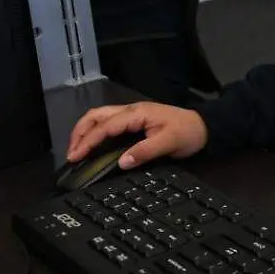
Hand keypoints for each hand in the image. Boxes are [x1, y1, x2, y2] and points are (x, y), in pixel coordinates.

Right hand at [67, 101, 208, 169]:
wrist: (203, 127)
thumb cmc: (187, 133)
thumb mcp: (168, 143)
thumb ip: (144, 152)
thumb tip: (121, 162)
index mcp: (137, 113)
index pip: (105, 126)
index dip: (88, 141)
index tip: (75, 156)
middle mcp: (131, 111)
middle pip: (96, 116)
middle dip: (79, 133)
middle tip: (71, 154)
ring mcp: (132, 114)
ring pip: (100, 117)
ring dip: (85, 131)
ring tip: (76, 150)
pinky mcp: (134, 121)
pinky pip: (108, 123)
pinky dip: (95, 132)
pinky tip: (92, 145)